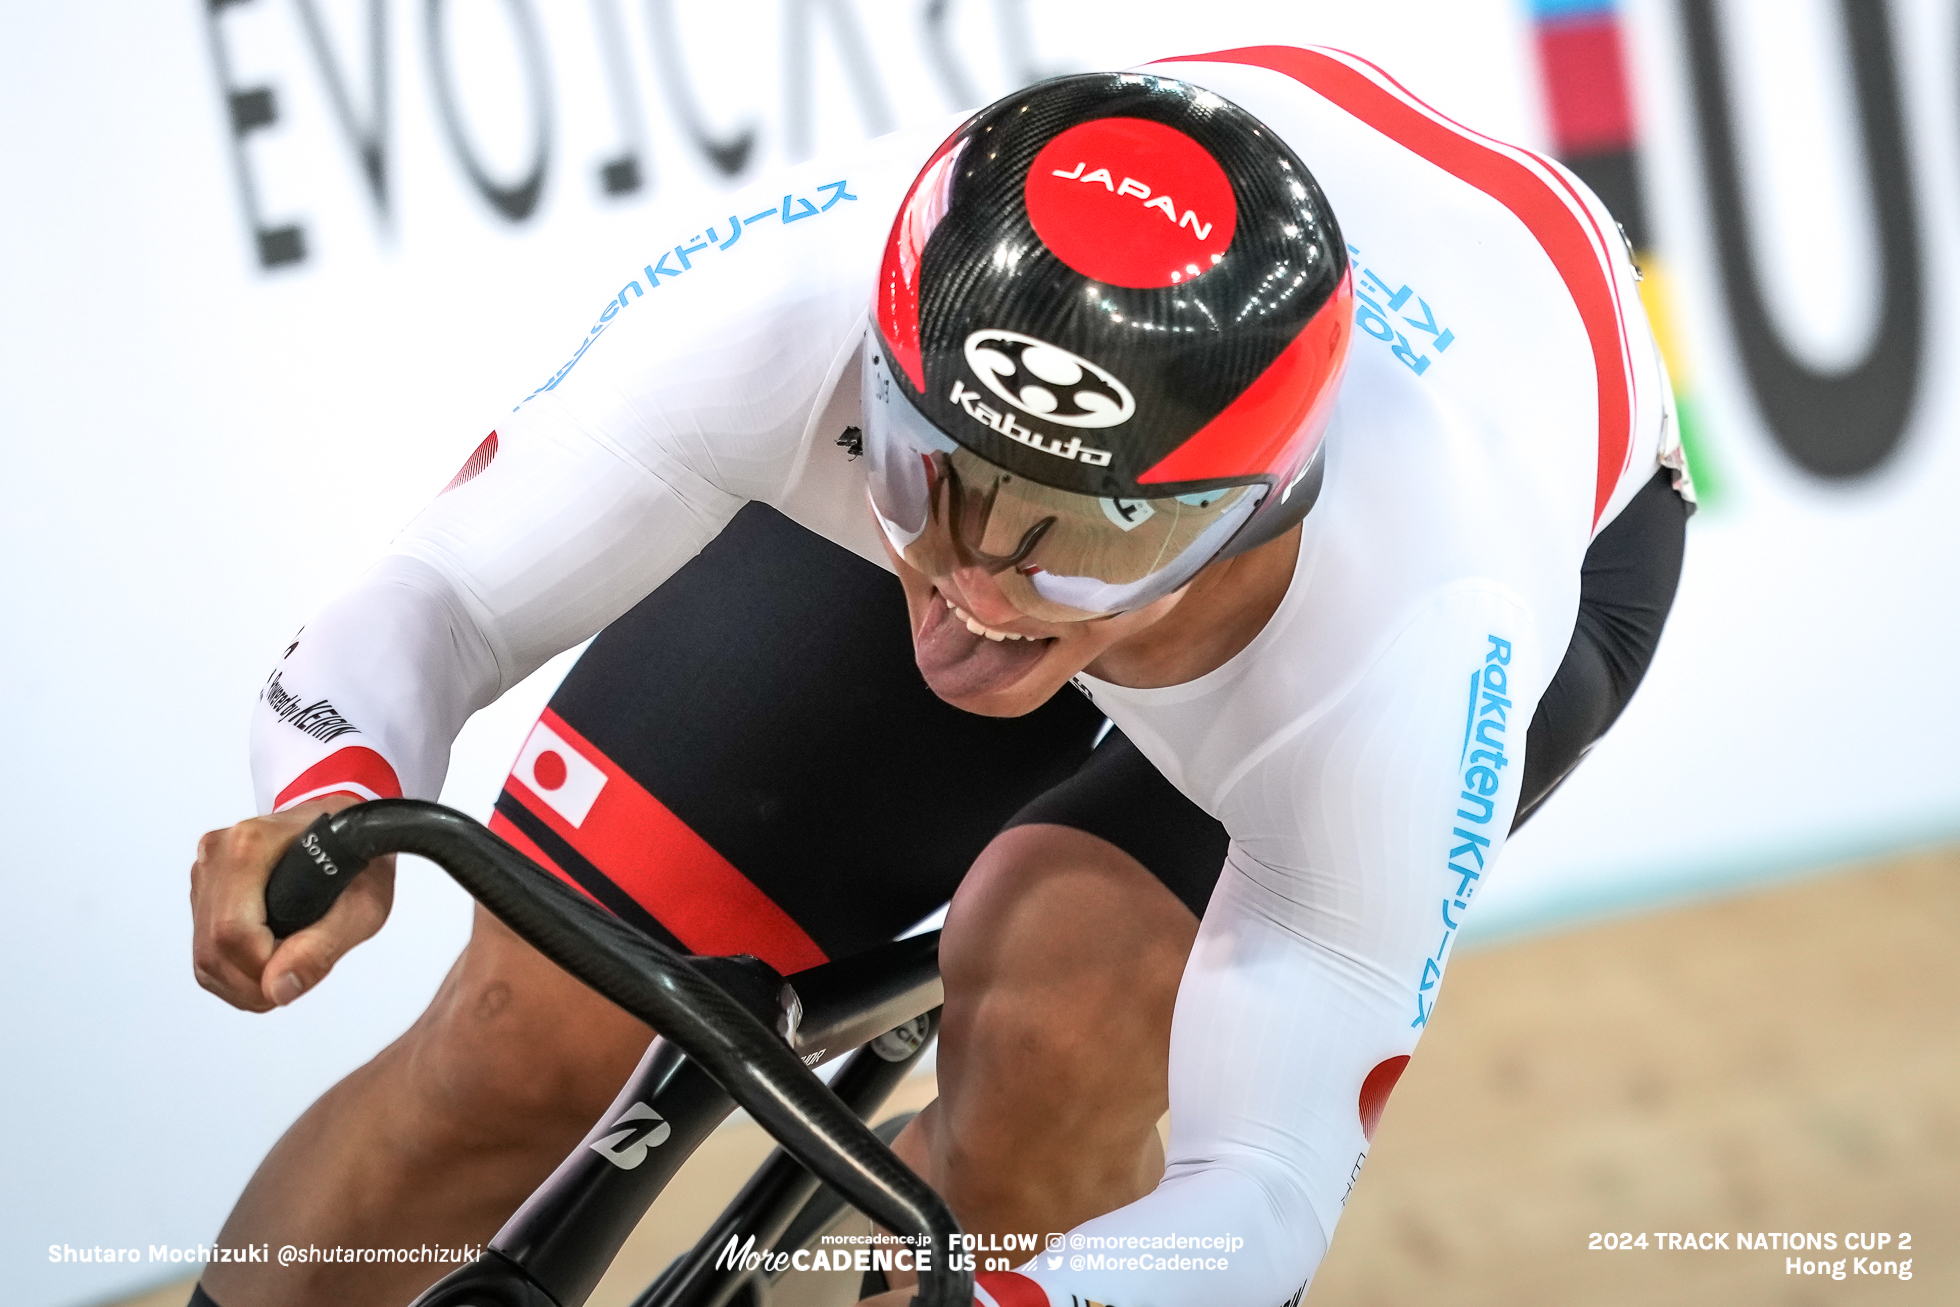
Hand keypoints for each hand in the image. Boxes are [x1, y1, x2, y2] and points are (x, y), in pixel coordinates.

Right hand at [190, 794, 395, 1010]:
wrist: (348, 830)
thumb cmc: (357, 855)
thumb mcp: (362, 905)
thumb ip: (321, 948)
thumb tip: (279, 988)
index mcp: (251, 845)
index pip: (233, 931)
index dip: (263, 969)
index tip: (294, 975)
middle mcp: (219, 854)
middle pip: (214, 949)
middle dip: (255, 983)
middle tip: (294, 979)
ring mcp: (207, 873)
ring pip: (204, 956)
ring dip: (244, 984)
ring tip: (285, 972)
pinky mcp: (205, 891)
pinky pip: (204, 951)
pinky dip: (234, 974)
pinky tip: (266, 964)